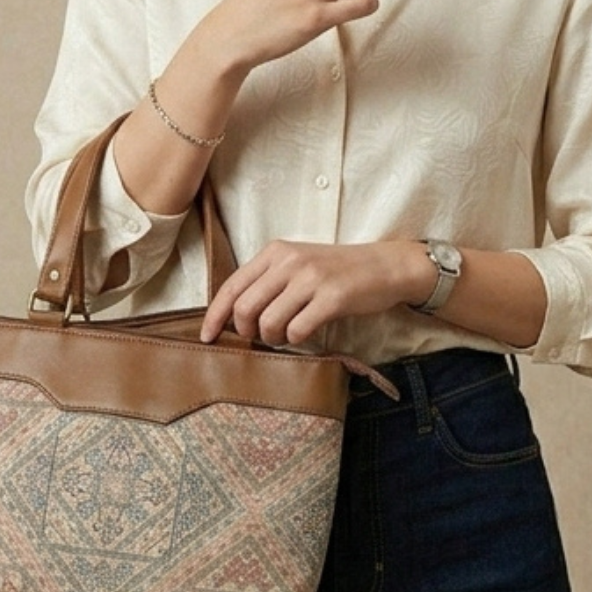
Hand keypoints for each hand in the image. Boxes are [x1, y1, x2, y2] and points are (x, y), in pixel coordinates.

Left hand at [200, 240, 431, 347]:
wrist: (384, 266)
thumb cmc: (337, 270)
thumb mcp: (297, 264)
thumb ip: (268, 282)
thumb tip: (235, 317)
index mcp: (275, 252)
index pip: (232, 285)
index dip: (215, 315)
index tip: (207, 336)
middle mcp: (290, 261)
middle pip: (245, 307)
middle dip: (246, 332)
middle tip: (260, 338)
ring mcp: (311, 278)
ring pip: (269, 322)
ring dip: (272, 339)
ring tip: (285, 336)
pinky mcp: (332, 297)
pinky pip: (297, 330)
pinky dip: (295, 340)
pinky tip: (304, 334)